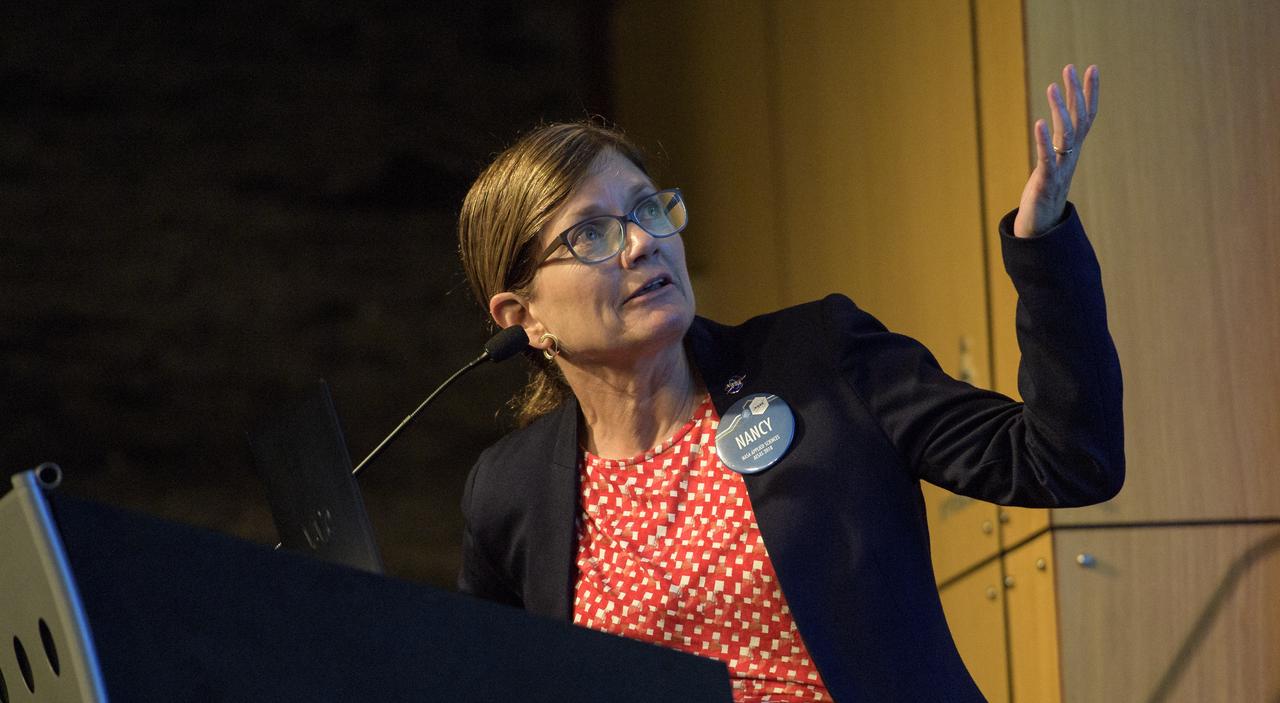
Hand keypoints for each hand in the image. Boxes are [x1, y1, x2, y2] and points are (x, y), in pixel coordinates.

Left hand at [1013, 64, 1099, 237]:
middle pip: (1078, 120)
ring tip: (1051, 87)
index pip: (1085, 116)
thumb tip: (1055, 124)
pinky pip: (1046, 158)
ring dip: (1060, 110)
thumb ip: (1055, 145)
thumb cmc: (1044, 195)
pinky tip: (1039, 122)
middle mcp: (1070, 156)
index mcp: (1072, 150)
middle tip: (1071, 67)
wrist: (1041, 229)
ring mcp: (1060, 168)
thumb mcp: (1052, 163)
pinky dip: (1043, 140)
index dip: (1089, 93)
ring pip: (1065, 135)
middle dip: (1076, 93)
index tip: (1091, 67)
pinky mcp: (1046, 182)